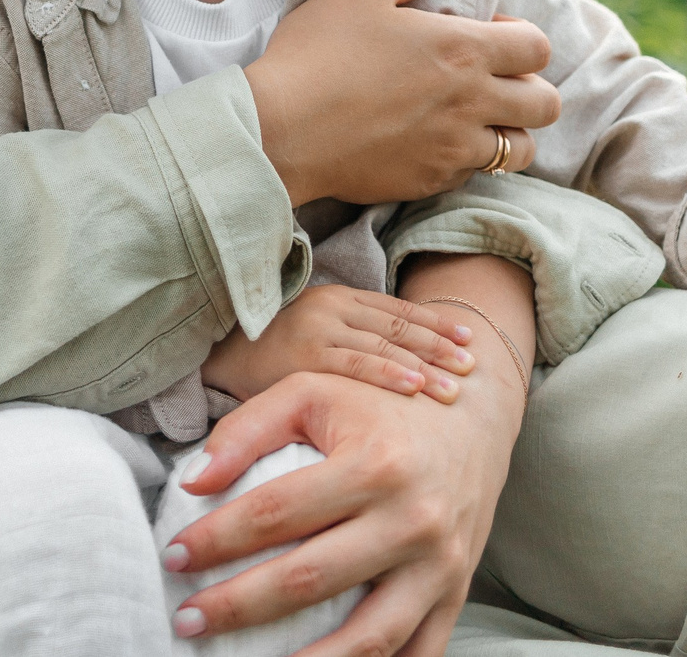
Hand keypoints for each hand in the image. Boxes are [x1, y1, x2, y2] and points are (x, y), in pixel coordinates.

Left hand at [161, 370, 516, 656]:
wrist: (473, 414)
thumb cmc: (380, 402)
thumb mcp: (312, 391)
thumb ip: (246, 429)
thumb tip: (192, 481)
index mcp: (374, 465)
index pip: (275, 512)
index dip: (216, 539)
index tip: (173, 557)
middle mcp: (411, 520)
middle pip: (310, 580)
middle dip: (237, 606)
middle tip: (186, 620)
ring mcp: (439, 565)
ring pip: (367, 640)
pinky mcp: (455, 593)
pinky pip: (415, 655)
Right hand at [203, 285, 476, 405]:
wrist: (213, 350)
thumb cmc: (269, 347)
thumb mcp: (314, 331)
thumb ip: (353, 337)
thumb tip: (406, 360)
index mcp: (339, 297)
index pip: (398, 310)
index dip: (436, 323)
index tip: (469, 339)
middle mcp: (332, 308)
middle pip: (398, 328)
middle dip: (440, 348)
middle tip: (473, 367)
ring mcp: (318, 330)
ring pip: (383, 347)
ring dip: (425, 367)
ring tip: (456, 389)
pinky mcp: (302, 358)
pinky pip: (353, 366)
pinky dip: (388, 374)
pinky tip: (415, 387)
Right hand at [247, 0, 557, 206]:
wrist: (280, 129)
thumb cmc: (317, 50)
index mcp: (463, 48)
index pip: (538, 47)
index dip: (522, 38)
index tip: (491, 36)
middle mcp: (471, 101)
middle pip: (546, 104)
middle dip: (531, 88)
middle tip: (493, 80)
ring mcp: (454, 148)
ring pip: (520, 149)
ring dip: (507, 131)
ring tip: (472, 118)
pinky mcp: (430, 182)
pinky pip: (472, 175)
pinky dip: (464, 160)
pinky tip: (431, 142)